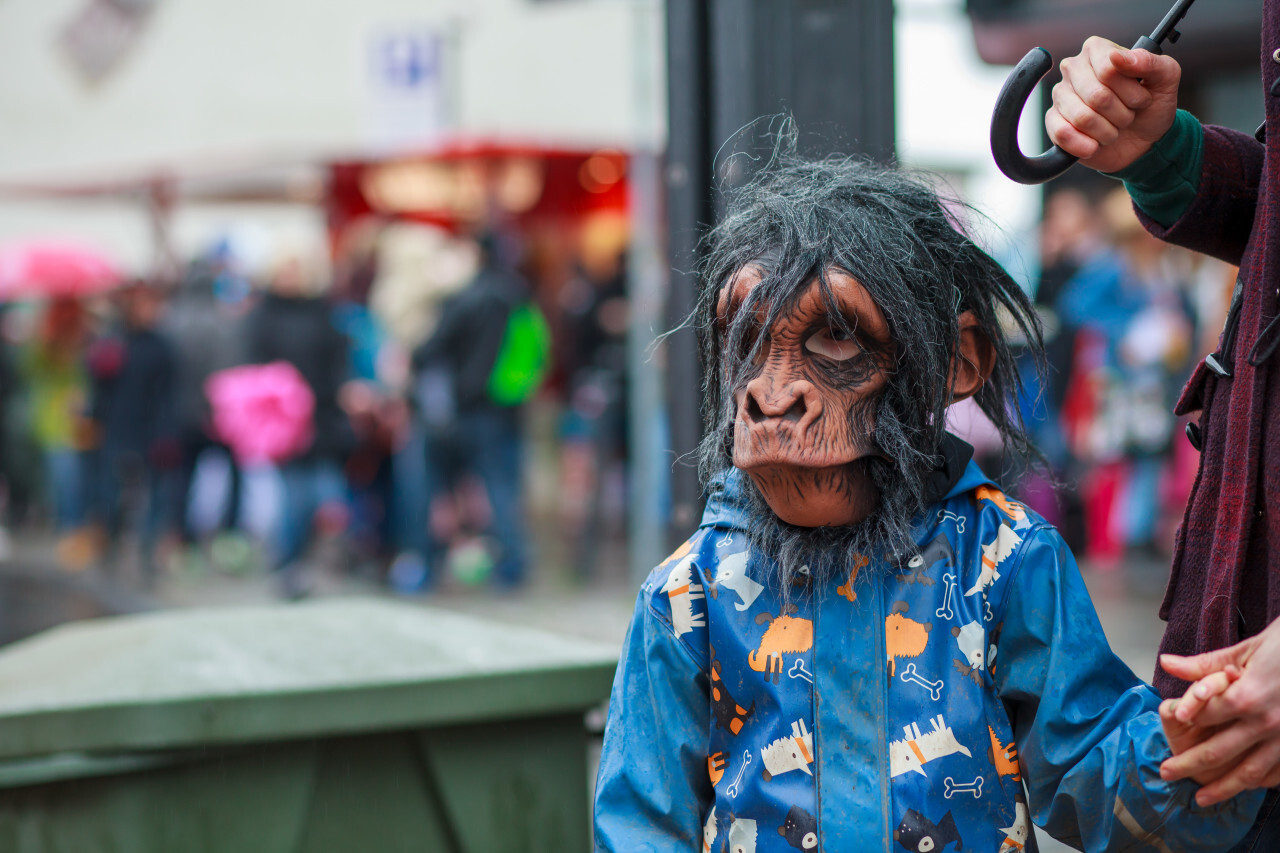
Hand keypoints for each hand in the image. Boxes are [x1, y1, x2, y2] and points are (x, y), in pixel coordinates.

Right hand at [1045, 36, 1181, 173]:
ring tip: (1113, 128)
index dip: (1131, 91)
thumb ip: (1149, 62)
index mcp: (1097, 50)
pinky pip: (1063, 134)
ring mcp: (1061, 96)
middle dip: (1121, 113)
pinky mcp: (1053, 122)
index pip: (1108, 69)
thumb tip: (1117, 57)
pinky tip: (1096, 144)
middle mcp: (1073, 69)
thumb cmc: (1151, 106)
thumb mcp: (1166, 78)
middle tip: (1128, 115)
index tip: (1141, 98)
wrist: (1143, 141)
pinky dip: (1087, 145)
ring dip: (1108, 131)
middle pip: (1097, 96)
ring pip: (1083, 118)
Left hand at [1159, 617, 1279, 804]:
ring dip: (1221, 787)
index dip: (1182, 722)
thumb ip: (1204, 664)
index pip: (1203, 717)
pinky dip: (1258, 783)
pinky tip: (1243, 788)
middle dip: (1188, 764)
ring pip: (1248, 772)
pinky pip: (1276, 773)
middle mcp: (1265, 723)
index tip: (1168, 730)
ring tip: (1201, 798)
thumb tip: (1165, 662)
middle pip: (1217, 751)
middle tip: (1166, 772)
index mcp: (1247, 697)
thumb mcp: (1246, 650)